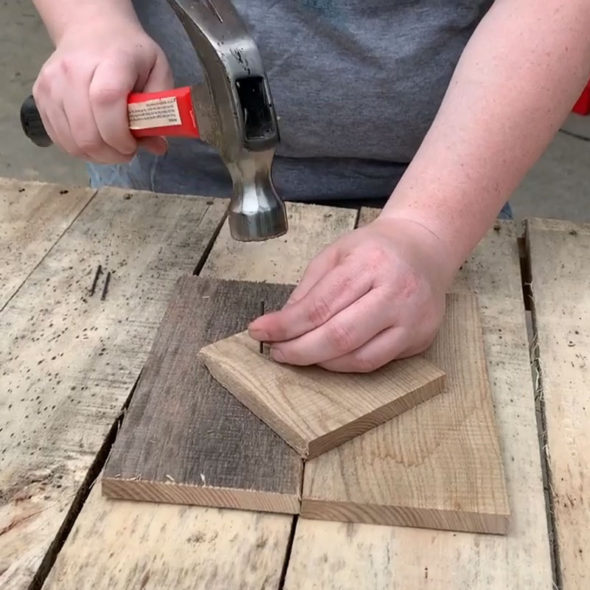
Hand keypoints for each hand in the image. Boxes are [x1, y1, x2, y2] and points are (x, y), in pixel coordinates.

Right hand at [33, 16, 172, 162]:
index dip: (120, 136)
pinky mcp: (40, 96)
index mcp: (110, 61)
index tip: (134, 145)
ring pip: (72, 142)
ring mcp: (51, 84)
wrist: (92, 30)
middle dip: (112, 154)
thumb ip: (160, 110)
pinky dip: (81, 149)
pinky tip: (96, 141)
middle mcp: (73, 70)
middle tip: (127, 151)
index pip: (106, 103)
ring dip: (97, 155)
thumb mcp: (159, 72)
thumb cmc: (131, 55)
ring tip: (113, 147)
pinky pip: (60, 139)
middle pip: (87, 132)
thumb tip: (158, 146)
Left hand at [248, 216, 455, 372]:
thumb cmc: (376, 249)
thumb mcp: (335, 253)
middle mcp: (397, 292)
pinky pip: (378, 362)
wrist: (425, 248)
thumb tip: (282, 325)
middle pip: (340, 336)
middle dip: (300, 351)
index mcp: (371, 263)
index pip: (319, 305)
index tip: (259, 331)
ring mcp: (414, 319)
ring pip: (360, 358)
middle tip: (278, 352)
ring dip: (323, 363)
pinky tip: (331, 357)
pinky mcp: (422, 338)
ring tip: (302, 354)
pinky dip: (347, 364)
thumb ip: (309, 289)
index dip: (285, 325)